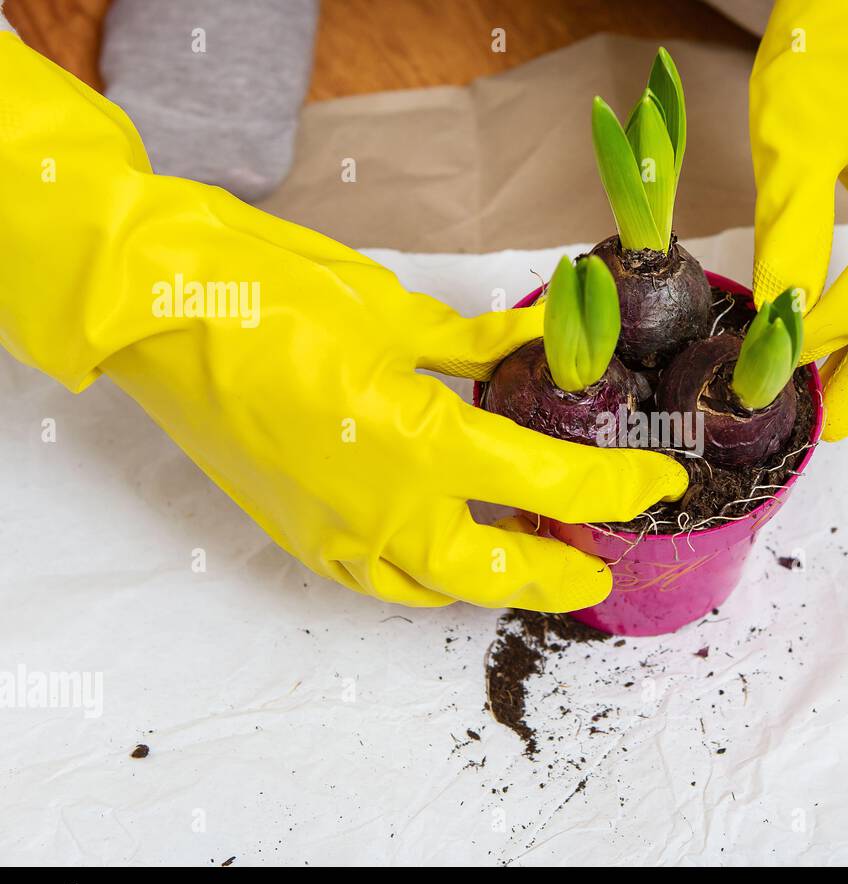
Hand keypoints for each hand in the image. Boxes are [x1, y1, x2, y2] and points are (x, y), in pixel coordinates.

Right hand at [0, 34, 685, 610]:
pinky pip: (373, 576)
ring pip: (429, 589)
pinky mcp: (294, 533)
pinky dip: (417, 571)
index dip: (614, 487)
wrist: (155, 307)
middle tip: (595, 571)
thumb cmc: (270, 294)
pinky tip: (440, 548)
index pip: (547, 481)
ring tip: (526, 557)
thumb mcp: (395, 315)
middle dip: (555, 576)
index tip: (657, 482)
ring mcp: (331, 530)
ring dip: (487, 581)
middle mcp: (378, 506)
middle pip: (492, 571)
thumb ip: (477, 350)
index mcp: (416, 442)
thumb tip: (537, 344)